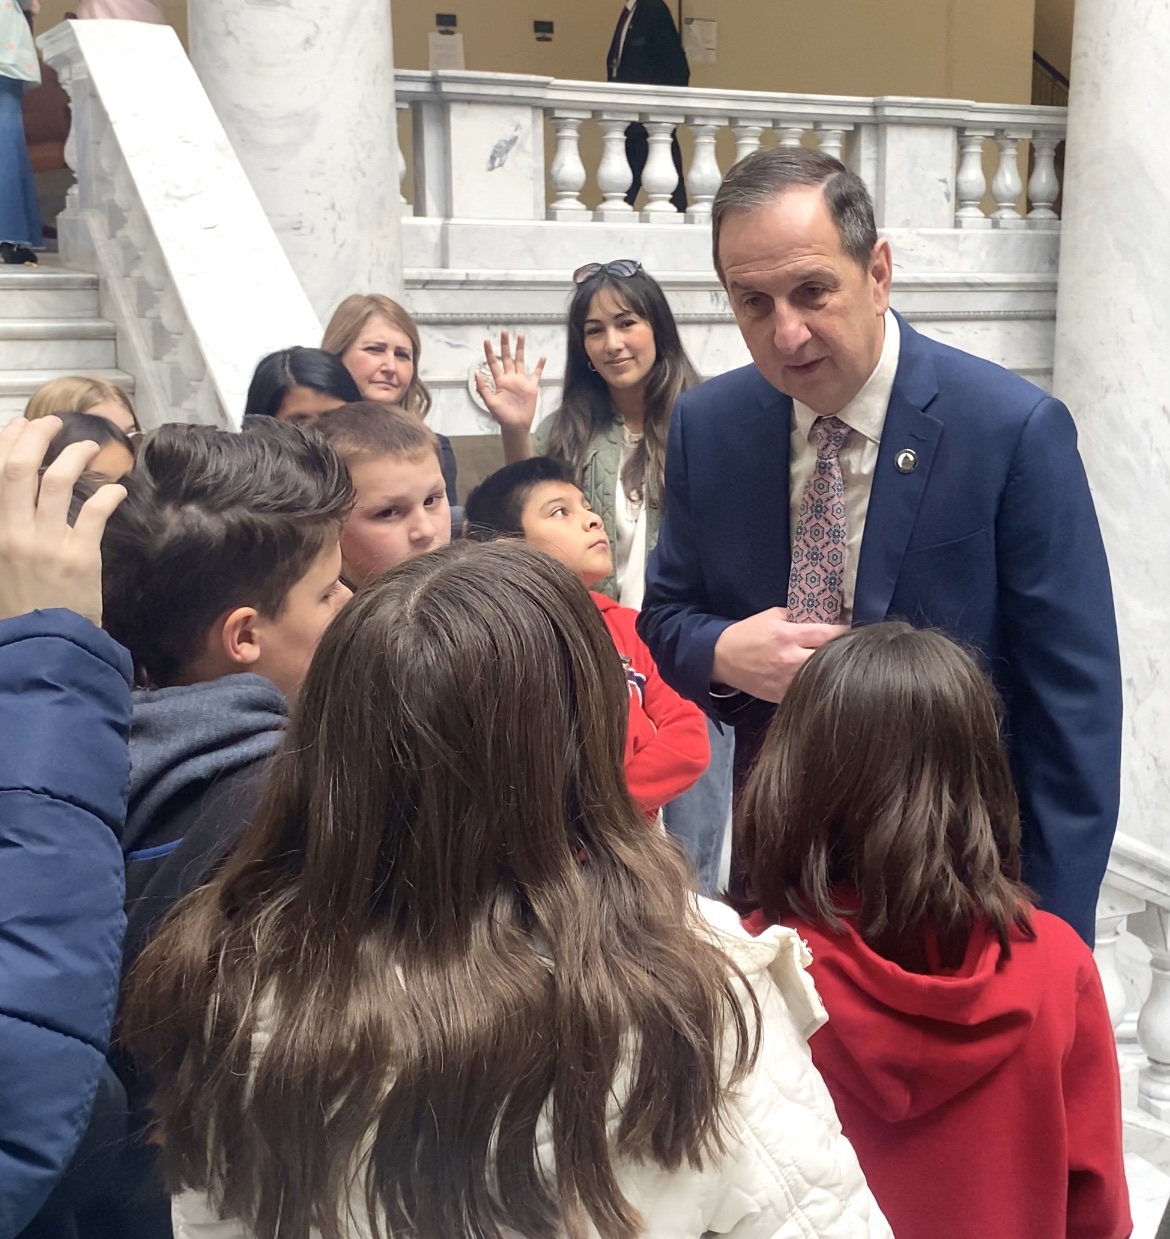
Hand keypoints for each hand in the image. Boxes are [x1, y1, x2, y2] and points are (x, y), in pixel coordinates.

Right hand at [0, 417, 126, 625]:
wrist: (40, 647)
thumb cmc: (18, 610)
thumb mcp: (1, 566)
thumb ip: (8, 530)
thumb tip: (18, 503)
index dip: (5, 444)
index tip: (17, 427)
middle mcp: (13, 532)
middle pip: (19, 469)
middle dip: (35, 437)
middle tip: (50, 422)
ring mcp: (46, 542)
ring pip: (57, 482)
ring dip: (74, 457)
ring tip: (88, 447)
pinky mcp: (80, 556)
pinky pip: (94, 513)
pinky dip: (107, 495)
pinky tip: (117, 489)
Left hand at [474, 331, 545, 431]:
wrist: (516, 425)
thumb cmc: (502, 416)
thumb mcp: (490, 403)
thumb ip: (483, 388)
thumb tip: (476, 373)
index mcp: (500, 381)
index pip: (493, 363)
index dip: (489, 352)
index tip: (486, 341)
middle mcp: (510, 378)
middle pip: (507, 357)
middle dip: (505, 345)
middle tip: (504, 332)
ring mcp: (521, 382)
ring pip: (521, 361)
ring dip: (520, 349)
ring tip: (520, 336)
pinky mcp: (531, 387)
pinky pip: (536, 375)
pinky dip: (540, 366)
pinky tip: (542, 358)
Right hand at [712, 608, 846, 703]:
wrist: (722, 658)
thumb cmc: (747, 634)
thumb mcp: (771, 616)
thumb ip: (796, 618)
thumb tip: (821, 619)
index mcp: (787, 636)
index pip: (829, 634)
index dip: (843, 632)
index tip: (849, 631)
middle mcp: (790, 659)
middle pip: (829, 657)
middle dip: (838, 652)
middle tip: (844, 649)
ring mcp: (786, 680)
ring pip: (820, 677)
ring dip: (827, 670)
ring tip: (832, 665)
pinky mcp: (781, 695)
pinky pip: (805, 690)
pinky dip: (812, 684)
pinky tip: (814, 679)